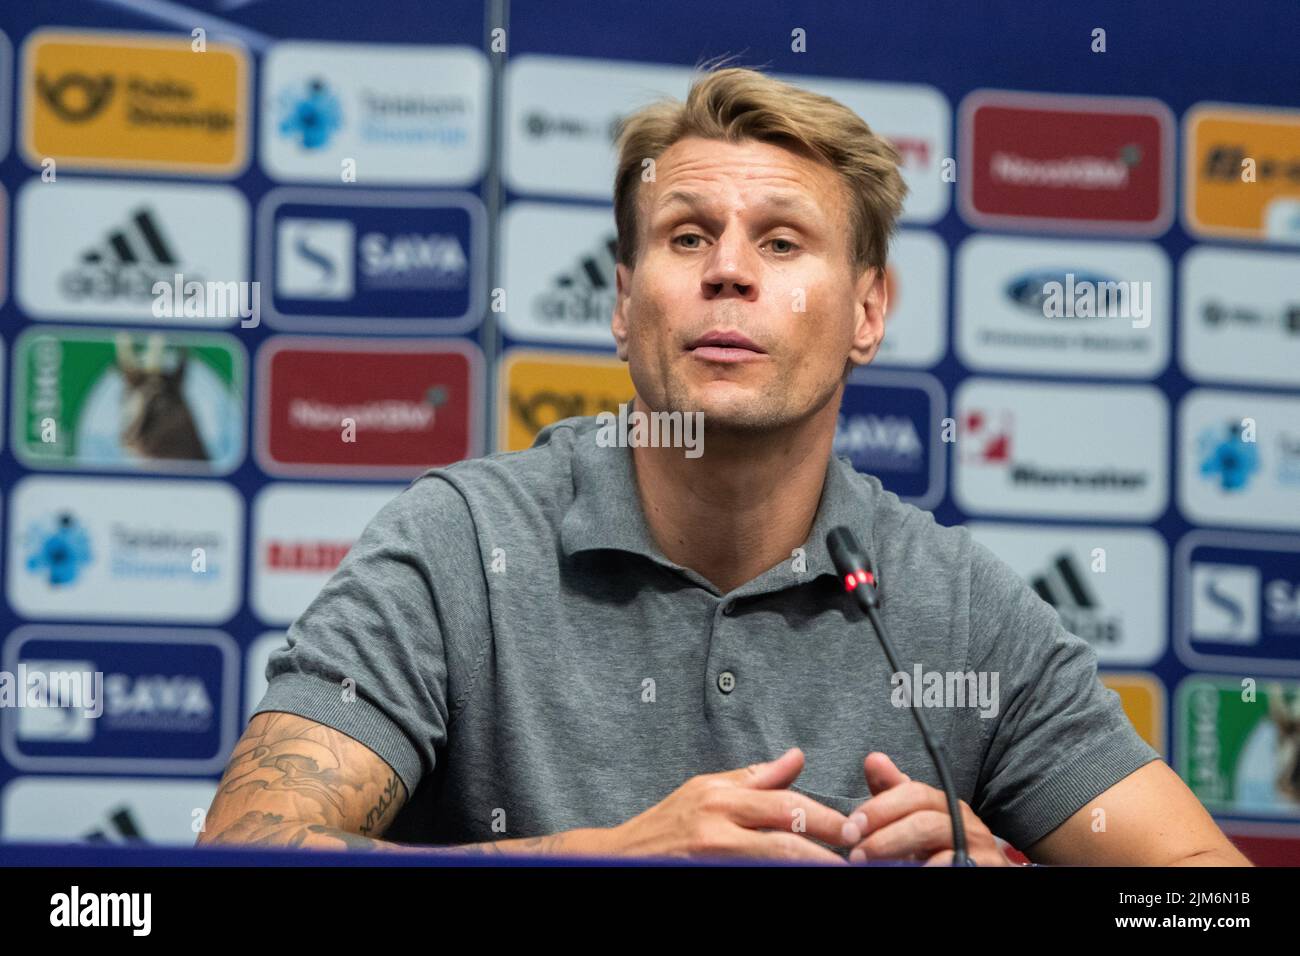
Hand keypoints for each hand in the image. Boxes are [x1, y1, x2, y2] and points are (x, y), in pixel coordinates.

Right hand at [606, 747, 852, 862]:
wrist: (619, 857)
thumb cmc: (667, 824)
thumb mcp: (709, 790)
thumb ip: (756, 778)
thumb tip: (797, 757)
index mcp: (722, 796)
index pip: (785, 803)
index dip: (824, 818)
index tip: (853, 829)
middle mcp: (717, 822)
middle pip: (785, 832)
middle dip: (827, 846)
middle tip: (860, 854)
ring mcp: (711, 853)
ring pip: (775, 860)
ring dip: (809, 865)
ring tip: (839, 872)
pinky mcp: (707, 874)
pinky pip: (753, 876)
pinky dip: (779, 878)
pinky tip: (799, 880)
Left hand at [839, 752, 1012, 865]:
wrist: (980, 867)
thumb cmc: (938, 846)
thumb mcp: (912, 818)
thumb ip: (891, 794)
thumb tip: (872, 759)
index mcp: (943, 803)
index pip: (912, 793)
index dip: (879, 808)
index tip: (851, 826)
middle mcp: (963, 821)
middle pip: (924, 822)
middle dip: (885, 837)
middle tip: (857, 854)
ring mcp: (978, 846)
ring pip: (938, 847)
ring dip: (900, 853)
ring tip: (874, 866)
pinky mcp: (988, 866)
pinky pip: (955, 865)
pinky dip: (929, 867)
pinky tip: (911, 869)